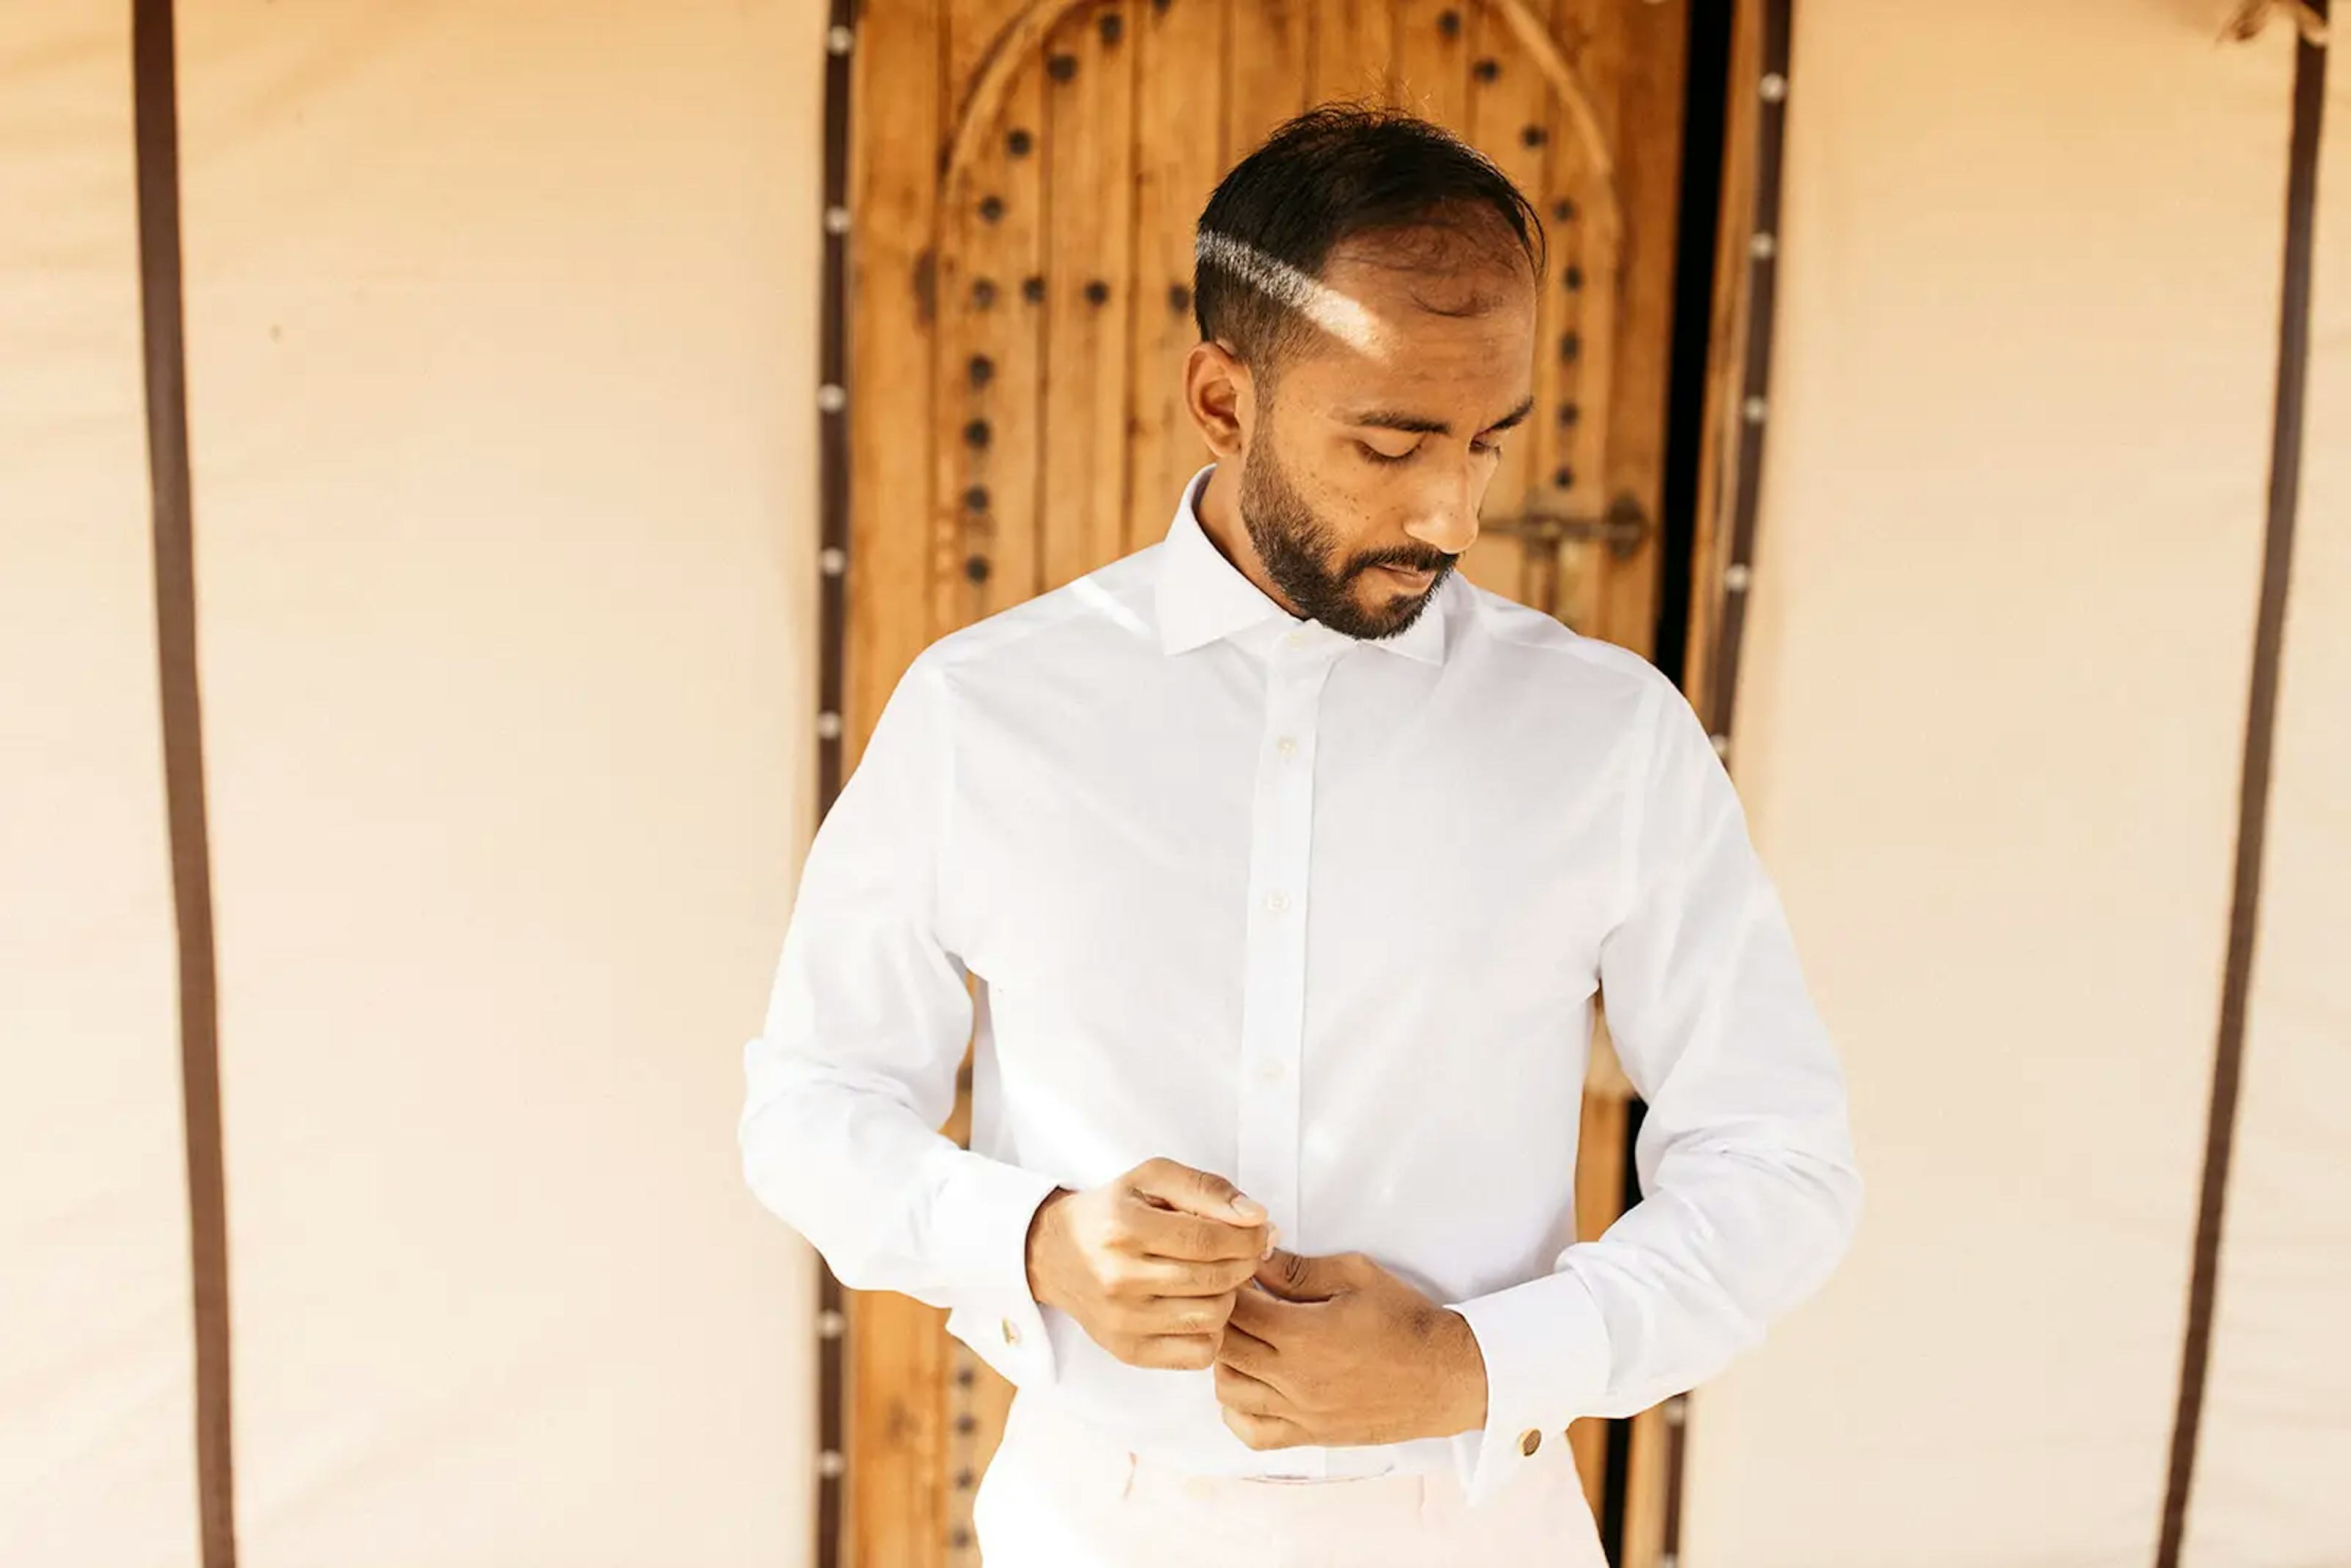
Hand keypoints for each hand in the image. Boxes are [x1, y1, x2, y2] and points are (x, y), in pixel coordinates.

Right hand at [1024, 1157, 1276, 1371]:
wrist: (1056, 1254)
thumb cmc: (1113, 1211)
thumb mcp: (1152, 1179)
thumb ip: (1207, 1189)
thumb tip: (1256, 1216)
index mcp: (1123, 1228)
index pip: (1208, 1239)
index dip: (1248, 1236)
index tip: (1260, 1230)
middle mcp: (1118, 1278)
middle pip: (1214, 1279)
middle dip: (1245, 1263)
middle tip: (1246, 1251)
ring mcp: (1123, 1321)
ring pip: (1212, 1317)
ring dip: (1229, 1295)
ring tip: (1217, 1276)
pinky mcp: (1128, 1351)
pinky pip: (1198, 1354)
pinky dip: (1212, 1331)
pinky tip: (1199, 1306)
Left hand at [1212, 1249, 1487, 1448]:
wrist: (1445, 1375)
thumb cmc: (1405, 1321)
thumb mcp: (1356, 1276)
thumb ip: (1299, 1269)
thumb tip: (1257, 1257)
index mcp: (1303, 1335)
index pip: (1235, 1309)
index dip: (1228, 1287)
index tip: (1235, 1274)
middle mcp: (1294, 1379)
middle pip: (1223, 1348)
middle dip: (1220, 1319)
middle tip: (1234, 1302)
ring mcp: (1300, 1413)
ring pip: (1229, 1392)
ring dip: (1225, 1362)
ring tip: (1243, 1340)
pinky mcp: (1310, 1435)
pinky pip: (1252, 1433)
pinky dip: (1237, 1411)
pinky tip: (1250, 1385)